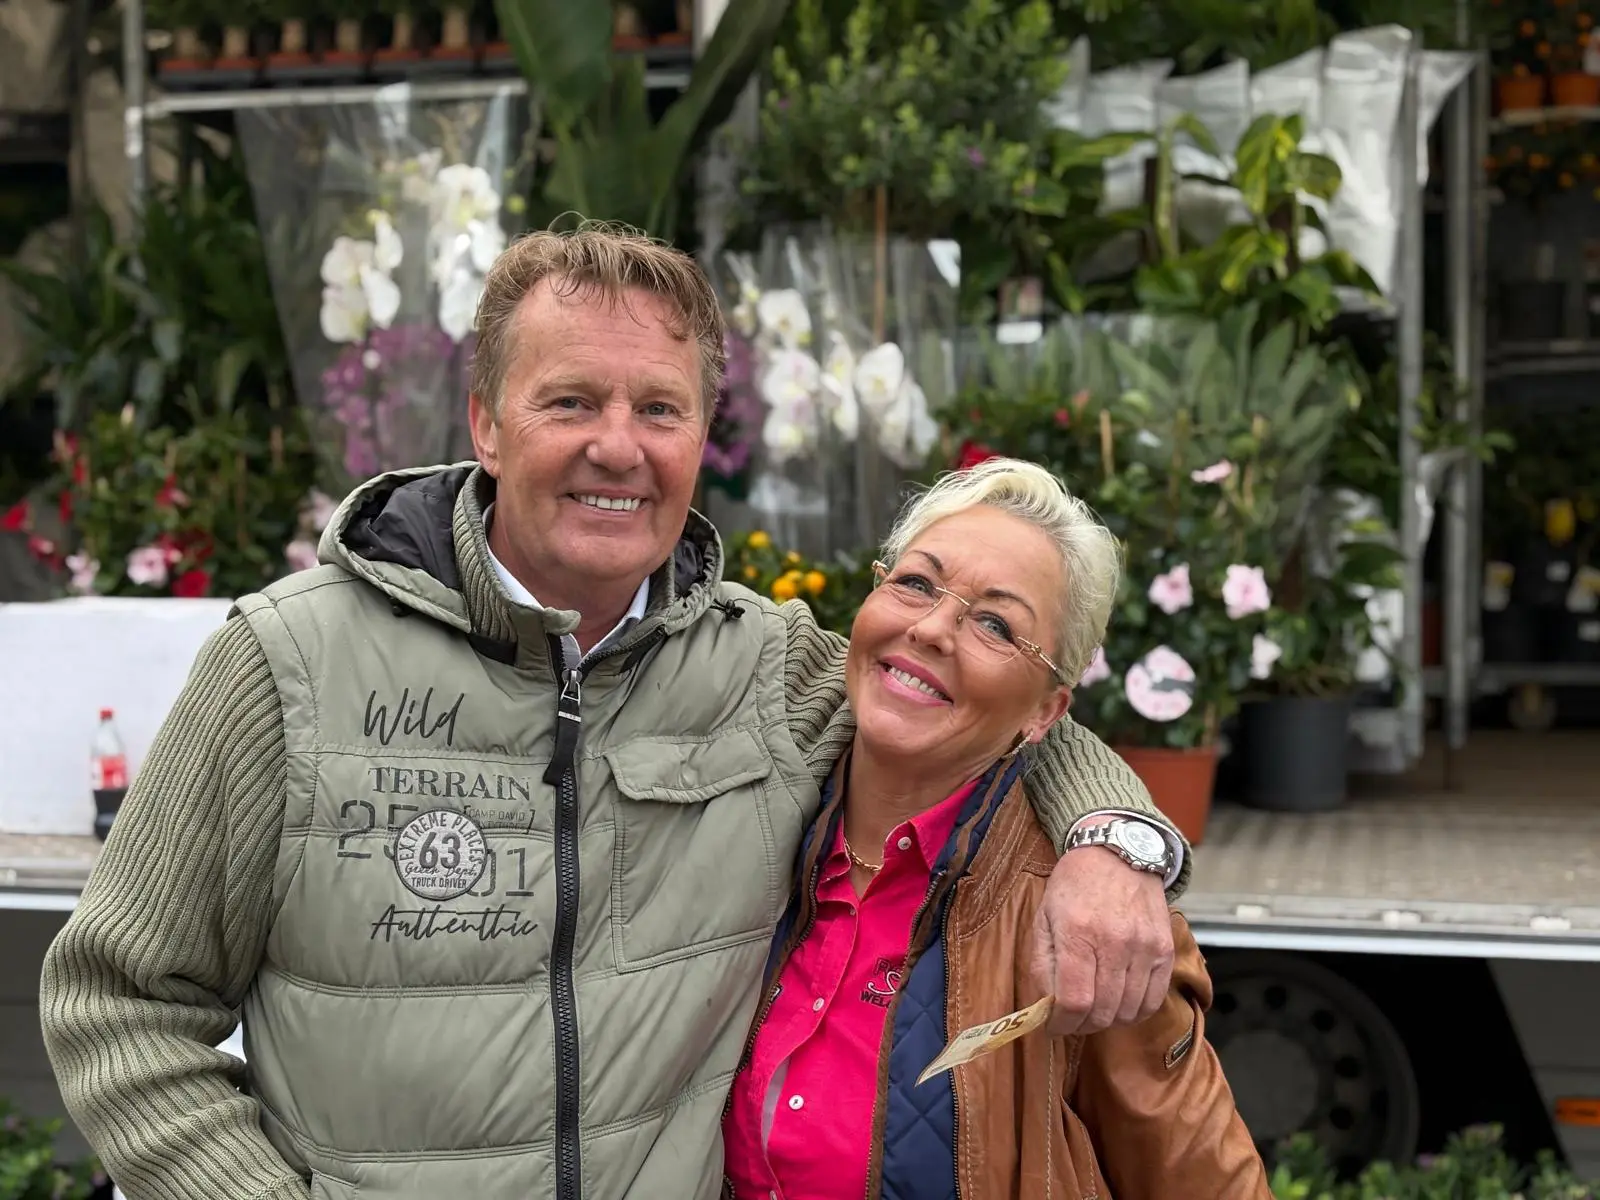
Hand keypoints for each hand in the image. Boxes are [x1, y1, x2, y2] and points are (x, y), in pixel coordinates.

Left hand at [1029, 843, 1173, 1035]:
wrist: (1117, 854)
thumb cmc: (1074, 886)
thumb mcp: (1043, 917)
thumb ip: (1042, 963)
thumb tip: (1045, 1007)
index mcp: (1078, 933)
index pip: (1075, 1001)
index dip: (1061, 1024)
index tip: (1053, 1026)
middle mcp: (1115, 943)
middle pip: (1103, 1012)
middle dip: (1082, 1026)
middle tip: (1072, 1019)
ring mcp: (1144, 948)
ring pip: (1128, 1011)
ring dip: (1107, 1020)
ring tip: (1094, 1010)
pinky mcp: (1165, 951)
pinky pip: (1152, 1001)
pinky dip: (1134, 1012)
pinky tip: (1119, 1004)